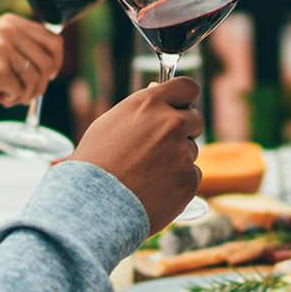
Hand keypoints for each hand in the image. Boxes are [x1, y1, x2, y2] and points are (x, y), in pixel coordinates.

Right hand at [0, 15, 63, 114]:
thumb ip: (21, 46)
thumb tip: (55, 60)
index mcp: (9, 21)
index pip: (54, 40)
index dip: (56, 62)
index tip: (49, 76)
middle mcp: (8, 30)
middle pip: (49, 62)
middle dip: (42, 83)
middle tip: (24, 93)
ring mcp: (3, 49)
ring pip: (38, 79)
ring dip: (25, 94)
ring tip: (6, 96)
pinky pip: (22, 91)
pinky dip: (12, 100)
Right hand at [71, 78, 204, 232]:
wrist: (94, 204)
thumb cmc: (94, 164)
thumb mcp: (110, 124)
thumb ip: (141, 109)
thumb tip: (156, 91)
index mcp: (150, 104)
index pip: (187, 87)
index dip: (185, 99)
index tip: (181, 107)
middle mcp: (171, 123)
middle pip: (196, 119)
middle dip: (184, 130)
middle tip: (162, 146)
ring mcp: (182, 152)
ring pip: (191, 151)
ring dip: (177, 159)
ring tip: (147, 174)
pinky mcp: (189, 179)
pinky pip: (191, 176)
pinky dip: (178, 183)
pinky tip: (154, 189)